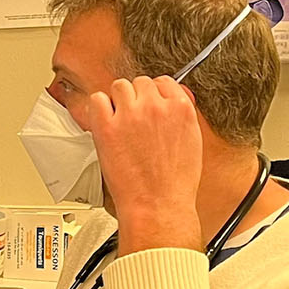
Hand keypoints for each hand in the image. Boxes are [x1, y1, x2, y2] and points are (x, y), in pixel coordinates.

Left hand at [83, 76, 205, 254]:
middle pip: (139, 83)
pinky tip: (104, 123)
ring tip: (119, 123)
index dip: (154, 93)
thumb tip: (171, 103)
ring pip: (118, 87)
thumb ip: (181, 117)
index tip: (149, 103)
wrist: (158, 206)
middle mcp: (155, 106)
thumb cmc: (175, 183)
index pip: (163, 82)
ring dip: (118, 101)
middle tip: (134, 118)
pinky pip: (96, 100)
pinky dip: (98, 108)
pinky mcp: (107, 127)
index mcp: (180, 107)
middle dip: (136, 98)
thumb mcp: (192, 142)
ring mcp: (130, 115)